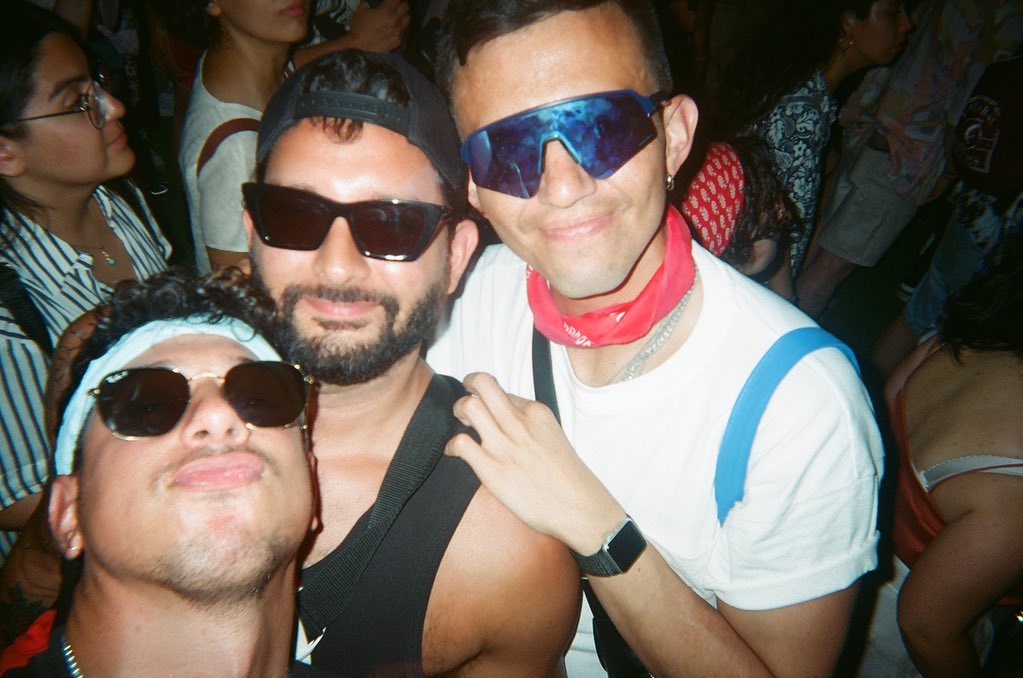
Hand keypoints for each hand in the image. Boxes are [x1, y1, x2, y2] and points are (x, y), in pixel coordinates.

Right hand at [346, 0, 410, 52]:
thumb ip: (370, 4)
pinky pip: (404, 31)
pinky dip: (401, 28)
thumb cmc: (359, 31)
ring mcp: (398, 32)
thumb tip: (373, 3)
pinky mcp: (398, 41)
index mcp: (385, 11)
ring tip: (399, 16)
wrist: (360, 49)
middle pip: (406, 7)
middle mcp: (394, 21)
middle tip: (398, 5)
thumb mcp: (360, 11)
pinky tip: (395, 28)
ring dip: (404, 16)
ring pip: (407, 19)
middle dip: (402, 4)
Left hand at [446, 372, 624, 553]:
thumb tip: (506, 423)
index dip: (492, 399)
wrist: (579, 508)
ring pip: (469, 406)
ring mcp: (504, 445)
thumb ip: (531, 426)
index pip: (503, 391)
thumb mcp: (554, 436)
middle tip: (466, 400)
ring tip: (462, 424)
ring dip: (458, 411)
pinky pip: (461, 443)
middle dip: (468, 386)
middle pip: (482, 383)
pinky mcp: (492, 469)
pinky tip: (455, 452)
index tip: (488, 410)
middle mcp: (519, 422)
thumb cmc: (569, 478)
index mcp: (537, 412)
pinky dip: (451, 445)